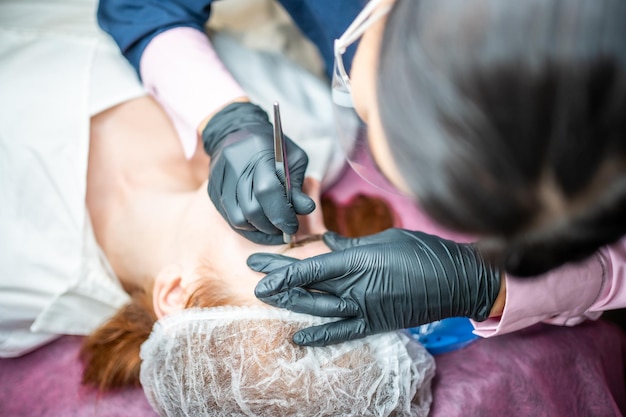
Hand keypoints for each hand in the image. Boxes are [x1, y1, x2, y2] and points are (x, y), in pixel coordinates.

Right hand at [202, 102, 314, 243]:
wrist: (235, 132)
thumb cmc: (271, 146)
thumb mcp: (292, 158)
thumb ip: (297, 184)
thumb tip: (306, 209)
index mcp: (258, 152)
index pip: (267, 190)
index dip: (282, 213)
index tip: (292, 225)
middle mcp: (235, 166)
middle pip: (252, 209)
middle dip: (271, 226)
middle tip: (284, 229)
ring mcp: (220, 179)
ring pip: (239, 218)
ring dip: (259, 229)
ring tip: (272, 227)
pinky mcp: (213, 191)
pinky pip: (229, 217)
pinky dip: (247, 226)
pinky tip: (259, 224)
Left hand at [248, 229, 500, 345]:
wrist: (456, 280)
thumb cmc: (423, 252)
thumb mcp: (385, 239)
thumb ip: (353, 245)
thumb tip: (328, 243)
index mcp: (359, 260)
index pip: (311, 266)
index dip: (283, 269)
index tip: (260, 268)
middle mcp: (357, 286)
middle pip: (308, 287)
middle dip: (279, 284)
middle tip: (254, 280)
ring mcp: (366, 308)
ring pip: (319, 309)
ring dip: (291, 305)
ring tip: (268, 300)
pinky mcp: (376, 323)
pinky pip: (343, 332)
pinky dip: (320, 335)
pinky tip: (299, 337)